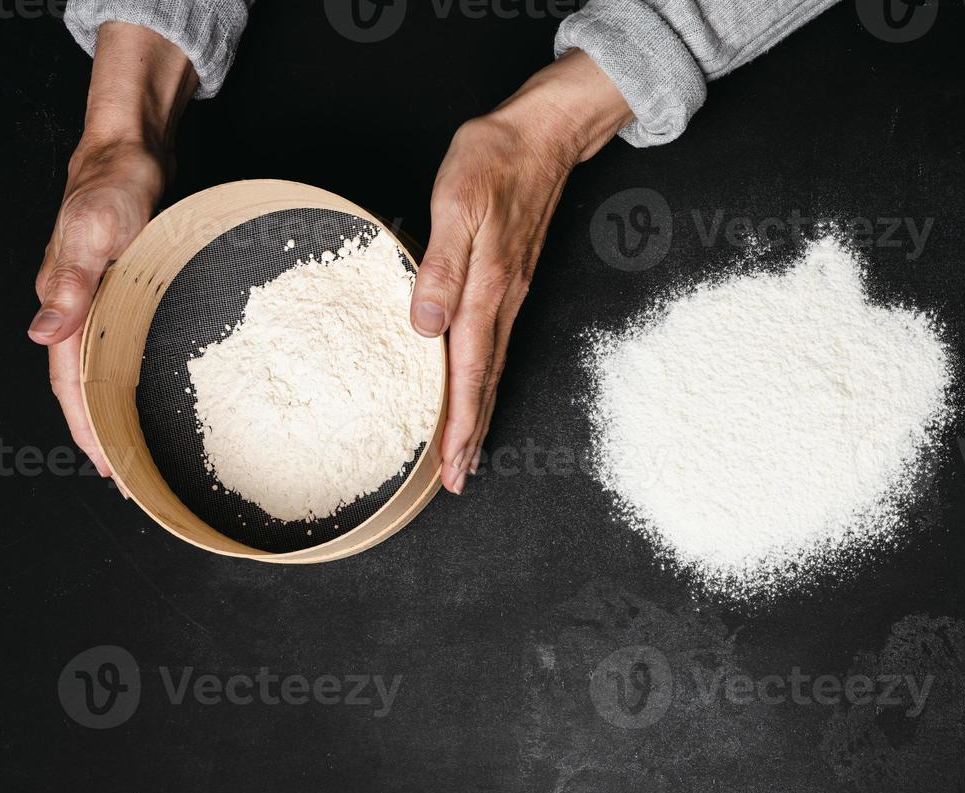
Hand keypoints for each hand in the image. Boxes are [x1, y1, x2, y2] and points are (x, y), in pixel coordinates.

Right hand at [29, 23, 195, 478]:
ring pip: (106, 372)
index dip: (87, 430)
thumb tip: (41, 334)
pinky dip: (135, 378)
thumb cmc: (113, 186)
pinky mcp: (127, 293)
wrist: (130, 152)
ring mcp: (104, 304)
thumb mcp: (93, 230)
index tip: (109, 470)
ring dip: (120, 411)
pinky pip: (126, 348)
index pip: (71, 385)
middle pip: (87, 388)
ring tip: (142, 450)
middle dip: (104, 436)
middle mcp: (82, 311)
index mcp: (68, 305)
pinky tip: (155, 393)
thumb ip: (71, 281)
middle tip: (132, 479)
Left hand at [410, 50, 631, 493]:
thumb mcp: (455, 204)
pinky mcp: (510, 287)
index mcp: (486, 291)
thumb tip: (424, 324)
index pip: (468, 373)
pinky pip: (496, 349)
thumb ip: (440, 266)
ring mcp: (510, 298)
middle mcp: (502, 304)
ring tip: (469, 454)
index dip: (459, 423)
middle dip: (472, 437)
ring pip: (493, 372)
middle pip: (486, 385)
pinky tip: (478, 392)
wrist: (540, 139)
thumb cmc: (492, 163)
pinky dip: (485, 383)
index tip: (451, 465)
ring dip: (481, 417)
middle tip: (459, 481)